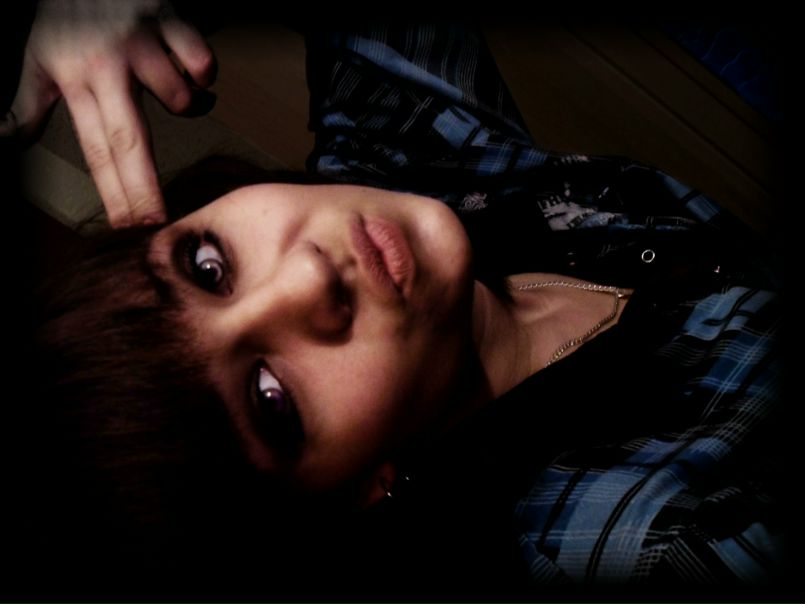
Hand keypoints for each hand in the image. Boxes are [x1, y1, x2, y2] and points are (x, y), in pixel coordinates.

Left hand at [9, 0, 215, 226]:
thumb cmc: (67, 14)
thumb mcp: (37, 56)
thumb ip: (26, 105)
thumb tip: (3, 142)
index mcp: (77, 79)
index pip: (97, 150)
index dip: (113, 192)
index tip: (125, 227)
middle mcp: (109, 66)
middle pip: (132, 140)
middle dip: (145, 187)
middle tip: (159, 223)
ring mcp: (143, 44)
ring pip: (181, 98)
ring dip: (185, 101)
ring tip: (173, 88)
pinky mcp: (171, 22)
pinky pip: (203, 63)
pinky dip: (203, 71)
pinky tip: (188, 65)